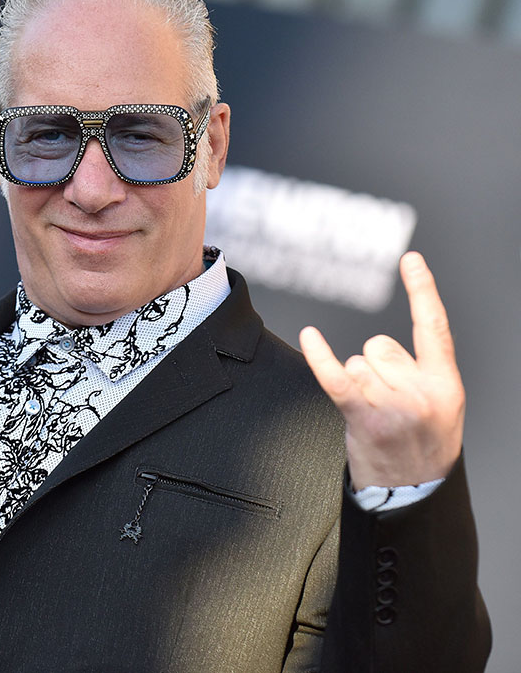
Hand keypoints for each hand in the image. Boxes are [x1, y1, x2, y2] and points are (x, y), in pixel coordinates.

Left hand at [299, 252, 463, 490]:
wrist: (414, 495)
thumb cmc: (420, 448)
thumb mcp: (440, 407)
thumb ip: (418, 373)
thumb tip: (376, 351)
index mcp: (445, 383)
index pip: (434, 327)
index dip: (423, 290)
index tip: (410, 260)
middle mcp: (423, 391)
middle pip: (379, 347)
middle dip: (374, 369)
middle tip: (386, 404)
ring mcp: (395, 407)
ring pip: (357, 364)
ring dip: (356, 385)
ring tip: (372, 416)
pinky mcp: (366, 419)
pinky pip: (337, 378)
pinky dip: (320, 357)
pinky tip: (310, 337)